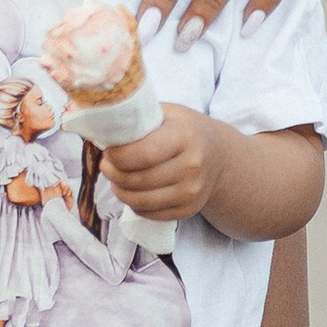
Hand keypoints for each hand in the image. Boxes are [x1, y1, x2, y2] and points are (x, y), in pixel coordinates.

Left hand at [97, 104, 217, 219]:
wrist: (220, 156)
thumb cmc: (186, 131)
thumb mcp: (169, 114)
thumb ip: (142, 118)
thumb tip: (105, 128)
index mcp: (185, 136)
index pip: (143, 154)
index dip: (117, 156)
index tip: (108, 151)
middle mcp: (192, 166)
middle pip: (136, 180)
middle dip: (113, 173)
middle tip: (107, 165)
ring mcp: (191, 192)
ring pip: (139, 200)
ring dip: (119, 191)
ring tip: (116, 178)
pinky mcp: (188, 210)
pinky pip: (148, 213)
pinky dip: (134, 204)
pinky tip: (134, 190)